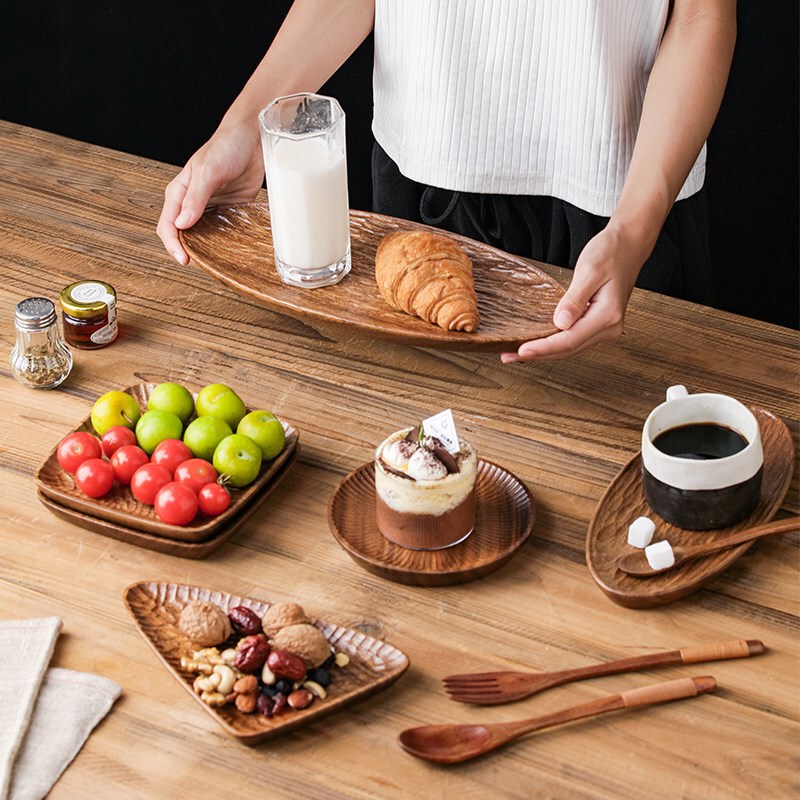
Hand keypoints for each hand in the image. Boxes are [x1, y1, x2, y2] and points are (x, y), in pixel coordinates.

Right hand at [156, 121, 264, 264]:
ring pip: (204, 237)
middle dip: (190, 251)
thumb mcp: (208, 172)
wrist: (252, 138)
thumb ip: (195, 198)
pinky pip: (226, 232)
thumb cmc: (225, 147)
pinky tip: (234, 250)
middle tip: (204, 265)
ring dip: (209, 249)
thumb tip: (182, 224)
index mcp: (179, 194)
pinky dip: (228, 242)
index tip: (185, 259)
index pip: (168, 225)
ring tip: (218, 261)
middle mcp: (192, 204)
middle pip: (184, 236)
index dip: (173, 245)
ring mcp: (212, 209)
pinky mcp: (231, 211)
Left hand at [500, 223, 643, 362]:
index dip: (544, 347)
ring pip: (569, 347)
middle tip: (508, 356)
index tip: (521, 350)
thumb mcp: (589, 271)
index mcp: (608, 315)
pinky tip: (536, 344)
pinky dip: (553, 343)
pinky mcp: (596, 324)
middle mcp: (609, 327)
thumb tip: (560, 324)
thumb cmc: (610, 253)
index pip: (570, 339)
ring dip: (543, 352)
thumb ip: (574, 299)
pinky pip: (572, 339)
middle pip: (567, 349)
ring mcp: (604, 328)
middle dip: (538, 354)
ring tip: (515, 353)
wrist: (628, 246)